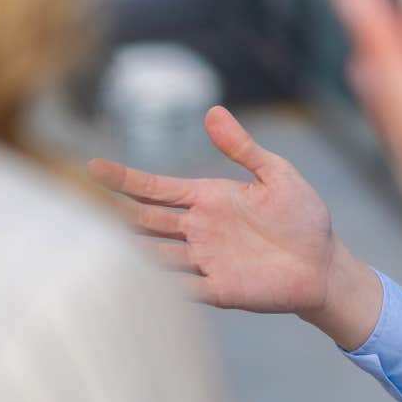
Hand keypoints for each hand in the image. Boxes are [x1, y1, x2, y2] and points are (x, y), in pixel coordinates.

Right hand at [88, 106, 383, 347]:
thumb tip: (212, 112)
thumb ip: (243, 148)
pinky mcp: (218, 289)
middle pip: (146, 220)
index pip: (157, 188)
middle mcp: (199, 229)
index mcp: (210, 198)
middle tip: (78, 206)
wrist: (323, 264)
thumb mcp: (276, 175)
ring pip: (154, 254)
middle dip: (116, 212)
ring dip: (129, 251)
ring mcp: (204, 260)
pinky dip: (158, 286)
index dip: (125, 178)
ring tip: (94, 246)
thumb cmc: (303, 217)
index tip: (92, 166)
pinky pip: (179, 288)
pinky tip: (135, 284)